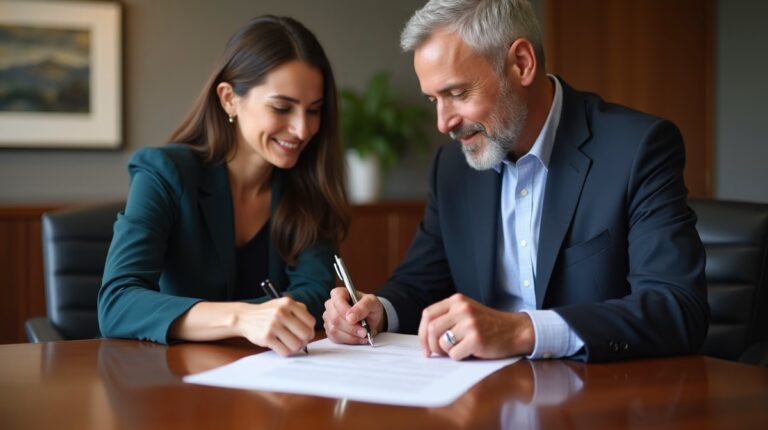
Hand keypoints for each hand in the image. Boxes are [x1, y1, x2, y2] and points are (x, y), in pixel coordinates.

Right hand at [233, 297, 314, 355]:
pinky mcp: (266, 337)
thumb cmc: (268, 313)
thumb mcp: (283, 304)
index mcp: (288, 303)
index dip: (310, 329)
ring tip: (289, 344)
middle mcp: (281, 312)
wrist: (245, 317)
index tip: (303, 332)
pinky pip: (285, 351)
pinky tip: (281, 346)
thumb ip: (300, 311)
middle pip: (306, 334)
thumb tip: (312, 329)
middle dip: (305, 340)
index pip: (311, 321)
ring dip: (295, 347)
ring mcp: (273, 325)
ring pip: (296, 344)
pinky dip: (285, 351)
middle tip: (299, 341)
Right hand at [323, 287, 384, 343]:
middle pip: (335, 318)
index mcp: (339, 293)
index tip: (355, 320)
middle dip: (351, 328)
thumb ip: (363, 307)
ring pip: (334, 330)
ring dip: (351, 336)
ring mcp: (329, 319)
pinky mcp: (330, 331)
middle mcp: (331, 305)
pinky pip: (335, 339)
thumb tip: (350, 317)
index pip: (337, 300)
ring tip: (364, 335)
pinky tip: (358, 338)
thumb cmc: (370, 307)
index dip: (345, 311)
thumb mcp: (372, 302)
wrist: (371, 319)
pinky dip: (349, 340)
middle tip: (364, 331)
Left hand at [418, 293, 534, 359]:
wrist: (515, 330)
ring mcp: (469, 323)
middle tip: (439, 354)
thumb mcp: (467, 312)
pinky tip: (470, 352)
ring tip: (460, 350)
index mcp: (457, 301)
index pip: (428, 315)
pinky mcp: (476, 339)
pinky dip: (459, 357)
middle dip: (432, 346)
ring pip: (442, 343)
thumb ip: (448, 318)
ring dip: (448, 352)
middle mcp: (462, 309)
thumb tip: (425, 338)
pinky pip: (455, 354)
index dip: (422, 333)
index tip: (425, 347)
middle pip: (431, 330)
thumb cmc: (489, 325)